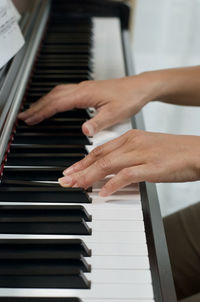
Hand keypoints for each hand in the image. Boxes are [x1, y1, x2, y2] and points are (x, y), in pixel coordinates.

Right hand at [18, 75, 153, 135]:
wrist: (140, 87)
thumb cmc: (130, 97)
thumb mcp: (115, 113)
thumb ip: (98, 122)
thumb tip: (84, 130)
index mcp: (86, 93)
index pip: (58, 102)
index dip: (42, 111)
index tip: (31, 119)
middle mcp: (83, 88)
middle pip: (53, 95)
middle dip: (38, 106)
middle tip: (25, 117)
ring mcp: (85, 88)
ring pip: (58, 92)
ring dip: (44, 102)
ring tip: (34, 111)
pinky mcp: (89, 90)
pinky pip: (65, 93)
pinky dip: (55, 99)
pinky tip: (54, 105)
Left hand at [58, 130, 199, 195]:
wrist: (197, 151)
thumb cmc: (174, 152)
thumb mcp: (146, 149)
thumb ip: (128, 158)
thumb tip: (112, 171)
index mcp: (131, 137)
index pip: (100, 149)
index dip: (83, 161)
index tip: (71, 170)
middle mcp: (133, 143)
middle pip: (99, 156)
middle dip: (79, 169)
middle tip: (65, 180)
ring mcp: (141, 154)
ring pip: (108, 165)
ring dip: (89, 176)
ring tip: (76, 186)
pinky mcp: (151, 166)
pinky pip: (126, 175)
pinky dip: (112, 185)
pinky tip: (103, 193)